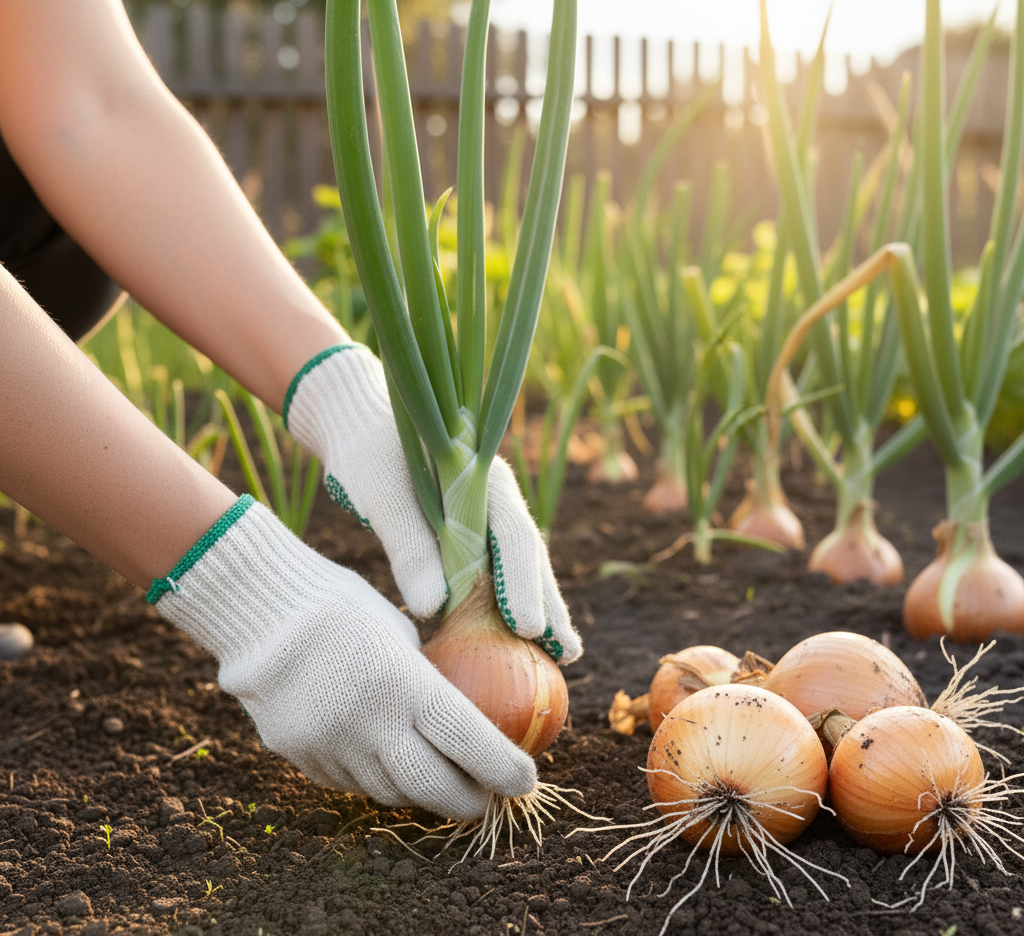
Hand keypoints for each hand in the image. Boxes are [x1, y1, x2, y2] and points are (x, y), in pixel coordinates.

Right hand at [149, 497, 536, 819]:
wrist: (259, 609)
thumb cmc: (342, 606)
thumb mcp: (400, 632)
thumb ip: (425, 679)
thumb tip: (463, 714)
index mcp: (403, 683)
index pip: (468, 742)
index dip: (502, 769)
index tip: (525, 781)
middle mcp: (369, 723)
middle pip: (431, 787)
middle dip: (467, 801)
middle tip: (487, 800)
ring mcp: (331, 746)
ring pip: (389, 792)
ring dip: (421, 795)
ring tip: (444, 789)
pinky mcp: (300, 756)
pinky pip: (350, 782)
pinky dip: (378, 780)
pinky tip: (391, 769)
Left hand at [284, 344, 581, 661]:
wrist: (356, 424)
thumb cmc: (367, 452)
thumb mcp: (382, 495)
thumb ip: (409, 545)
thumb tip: (433, 608)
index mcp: (483, 477)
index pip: (514, 536)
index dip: (522, 584)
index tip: (528, 628)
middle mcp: (494, 497)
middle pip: (529, 556)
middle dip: (549, 605)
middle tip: (567, 653)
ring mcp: (485, 514)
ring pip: (519, 566)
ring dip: (538, 608)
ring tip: (562, 654)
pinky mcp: (467, 532)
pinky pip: (494, 571)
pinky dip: (505, 604)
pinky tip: (517, 638)